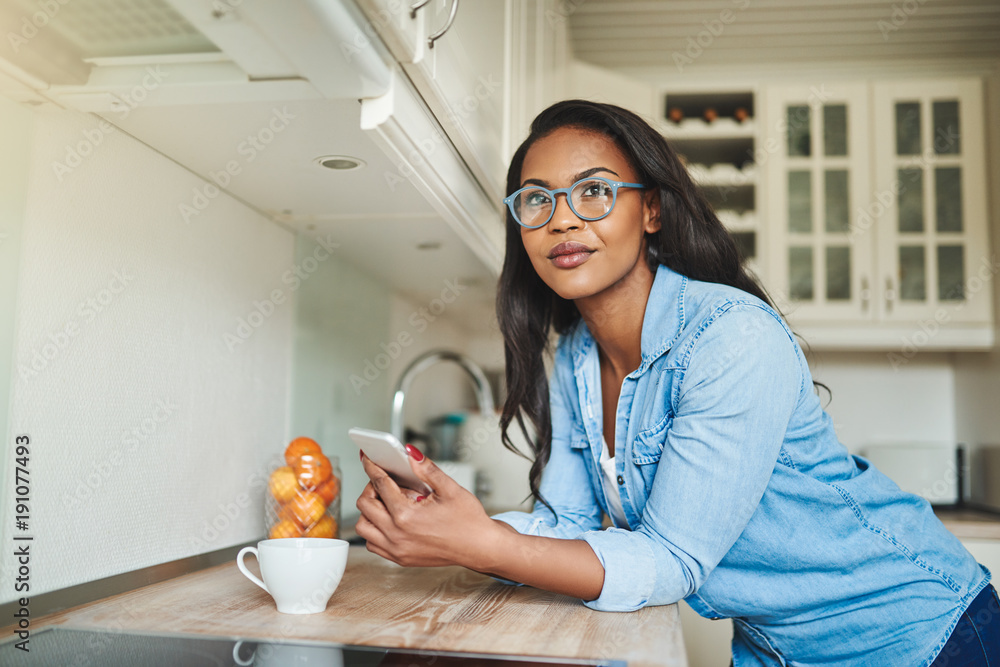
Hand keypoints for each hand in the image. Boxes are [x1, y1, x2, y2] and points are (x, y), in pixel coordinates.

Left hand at [355, 447, 498, 568]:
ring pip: (363, 527)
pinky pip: (372, 544)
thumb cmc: (469, 520)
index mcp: (407, 515)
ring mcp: (396, 549)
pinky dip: (374, 530)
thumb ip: (427, 469)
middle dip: (371, 487)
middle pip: (365, 505)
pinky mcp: (399, 558)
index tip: (368, 459)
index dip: (372, 467)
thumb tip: (410, 453)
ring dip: (369, 511)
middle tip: (385, 481)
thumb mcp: (450, 488)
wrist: (479, 547)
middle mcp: (397, 535)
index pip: (380, 484)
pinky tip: (390, 520)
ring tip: (388, 502)